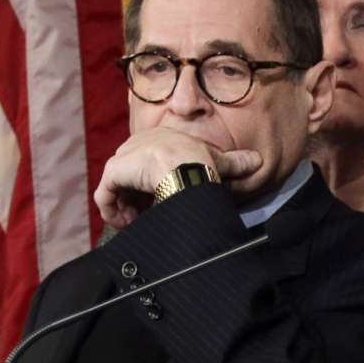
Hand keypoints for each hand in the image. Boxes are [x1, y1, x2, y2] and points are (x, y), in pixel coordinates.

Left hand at [93, 126, 263, 229]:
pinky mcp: (114, 171)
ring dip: (125, 208)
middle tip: (149, 216)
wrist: (187, 167)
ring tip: (137, 223)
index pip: (148, 163)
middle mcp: (138, 144)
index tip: (162, 203)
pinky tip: (127, 224)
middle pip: (130, 176)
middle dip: (137, 199)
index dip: (153, 186)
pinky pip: (104, 196)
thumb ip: (236, 162)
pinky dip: (112, 212)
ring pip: (117, 187)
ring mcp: (124, 157)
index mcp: (161, 139)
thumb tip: (259, 160)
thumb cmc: (203, 164)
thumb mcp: (221, 163)